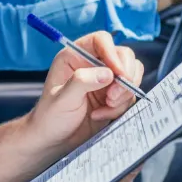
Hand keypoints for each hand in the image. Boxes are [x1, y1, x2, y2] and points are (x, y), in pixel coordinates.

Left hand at [29, 32, 144, 156]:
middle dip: (124, 77)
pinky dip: (120, 107)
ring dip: (123, 94)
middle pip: (123, 56)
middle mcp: (92, 64)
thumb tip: (108, 73)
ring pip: (131, 76)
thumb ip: (82, 82)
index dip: (112, 53)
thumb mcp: (62, 98)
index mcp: (75, 56)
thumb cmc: (50, 116)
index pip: (101, 40)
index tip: (118, 73)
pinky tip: (102, 115)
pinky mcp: (114, 96)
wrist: (55, 140)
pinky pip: (129, 96)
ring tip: (105, 108)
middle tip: (112, 97)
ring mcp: (105, 80)